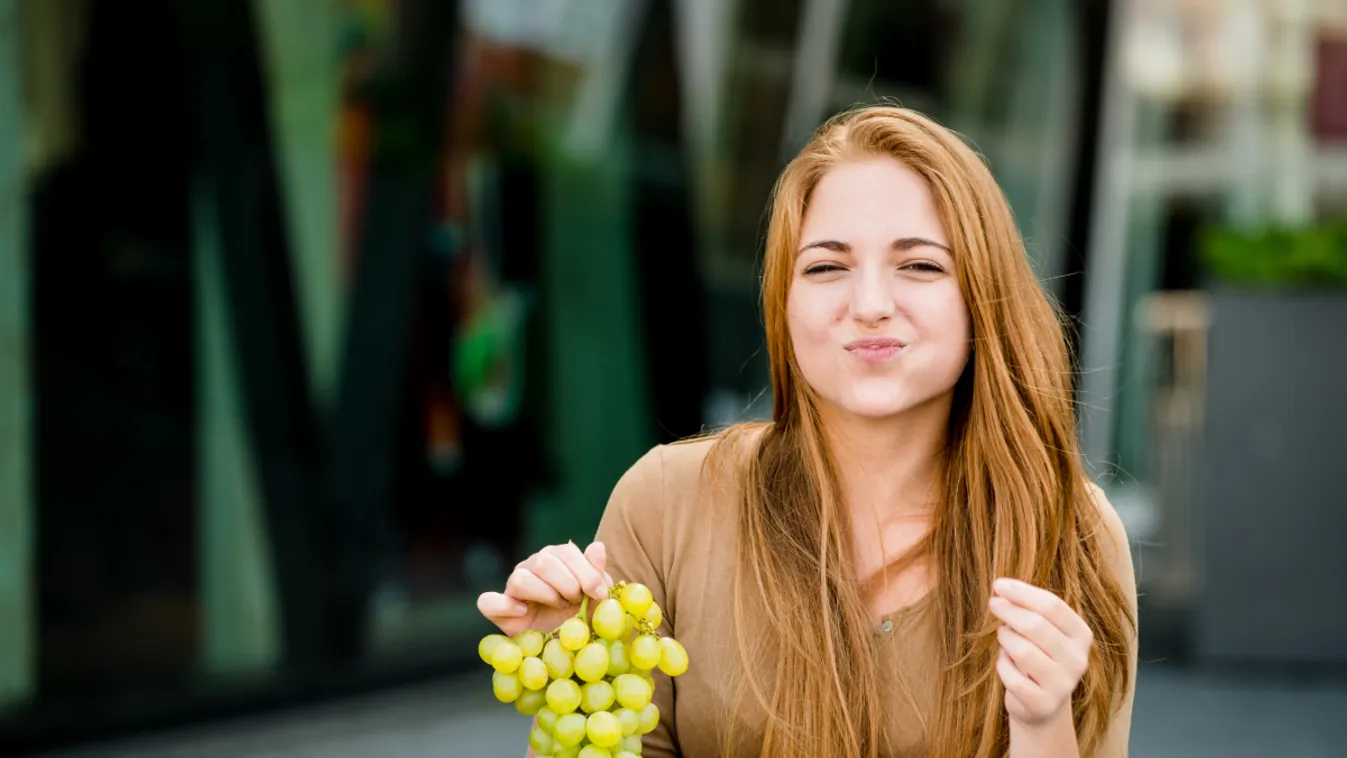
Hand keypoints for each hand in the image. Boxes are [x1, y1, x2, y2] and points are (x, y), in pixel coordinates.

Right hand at [477, 541, 613, 636]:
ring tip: (558, 607)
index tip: (599, 594)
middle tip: (576, 601)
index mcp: (556, 557)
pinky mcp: (499, 610)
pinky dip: (506, 606)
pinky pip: (488, 602)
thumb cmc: (584, 615)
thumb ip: (596, 570)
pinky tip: (524, 612)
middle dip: (567, 584)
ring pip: (520, 578)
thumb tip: (597, 546)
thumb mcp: (597, 596)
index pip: (565, 551)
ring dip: (545, 595)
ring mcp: (513, 586)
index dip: (585, 572)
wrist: (570, 646)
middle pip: (543, 562)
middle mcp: (532, 566)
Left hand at [989, 577, 1092, 728]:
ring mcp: (1063, 684)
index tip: (998, 585)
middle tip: (993, 603)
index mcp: (1081, 635)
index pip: (1052, 606)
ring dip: (1005, 638)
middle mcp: (1077, 660)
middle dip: (1009, 610)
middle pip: (1036, 625)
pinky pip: (1012, 677)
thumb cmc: (1039, 656)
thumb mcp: (1043, 630)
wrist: (1043, 704)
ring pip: (1022, 650)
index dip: (1022, 593)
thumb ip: (1030, 610)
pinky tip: (1004, 662)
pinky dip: (1002, 665)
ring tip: (1003, 635)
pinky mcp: (1044, 703)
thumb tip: (1003, 590)